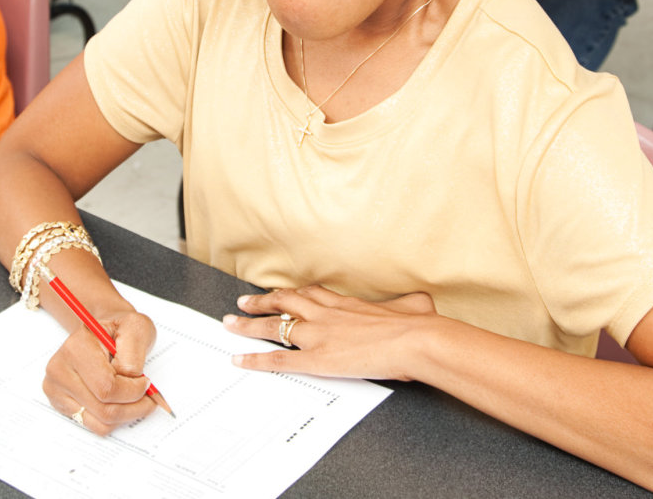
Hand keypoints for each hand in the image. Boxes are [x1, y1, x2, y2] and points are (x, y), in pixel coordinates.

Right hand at [39, 309, 159, 435]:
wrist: (99, 333)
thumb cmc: (118, 331)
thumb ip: (134, 351)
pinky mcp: (58, 401)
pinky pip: (92, 425)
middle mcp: (59, 368)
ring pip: (99, 422)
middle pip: (104, 409)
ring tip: (134, 400)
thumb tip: (131, 378)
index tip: (145, 382)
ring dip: (124, 416)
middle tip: (147, 397)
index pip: (107, 387)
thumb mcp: (136, 327)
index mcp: (76, 347)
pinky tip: (117, 402)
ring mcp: (56, 387)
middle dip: (133, 407)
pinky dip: (112, 420)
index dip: (133, 390)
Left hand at [221, 286, 440, 381]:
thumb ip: (410, 305)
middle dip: (260, 302)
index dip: (291, 293)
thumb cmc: (418, 326)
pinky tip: (239, 360)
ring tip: (229, 324)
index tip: (280, 292)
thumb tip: (423, 304)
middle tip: (242, 302)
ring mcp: (318, 335)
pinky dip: (255, 360)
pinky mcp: (316, 359)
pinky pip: (278, 359)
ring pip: (273, 326)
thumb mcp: (414, 307)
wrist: (414, 339)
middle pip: (284, 303)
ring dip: (248, 325)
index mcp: (346, 304)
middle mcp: (325, 314)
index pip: (310, 294)